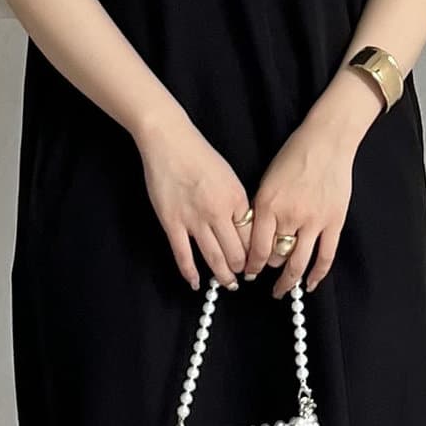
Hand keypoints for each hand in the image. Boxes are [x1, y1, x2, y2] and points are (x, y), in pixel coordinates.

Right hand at [135, 113, 250, 290]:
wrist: (169, 141)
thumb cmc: (200, 155)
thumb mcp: (230, 178)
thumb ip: (237, 204)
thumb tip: (243, 229)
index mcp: (237, 200)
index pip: (252, 238)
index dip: (256, 255)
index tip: (256, 264)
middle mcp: (218, 213)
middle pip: (237, 253)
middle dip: (242, 270)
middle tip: (242, 277)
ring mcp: (194, 220)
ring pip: (214, 259)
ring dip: (223, 276)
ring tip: (228, 284)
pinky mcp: (172, 223)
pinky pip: (183, 255)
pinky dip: (190, 273)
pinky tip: (196, 284)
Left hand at [246, 117, 356, 298]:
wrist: (327, 142)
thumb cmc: (294, 156)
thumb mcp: (267, 180)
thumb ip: (261, 210)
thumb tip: (256, 237)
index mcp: (268, 205)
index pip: (255, 246)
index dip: (250, 265)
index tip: (248, 273)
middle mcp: (289, 216)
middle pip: (275, 256)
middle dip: (268, 271)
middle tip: (264, 281)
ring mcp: (313, 221)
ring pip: (299, 262)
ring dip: (289, 281)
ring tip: (283, 290)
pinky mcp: (334, 222)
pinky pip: (325, 256)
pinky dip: (317, 274)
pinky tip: (309, 284)